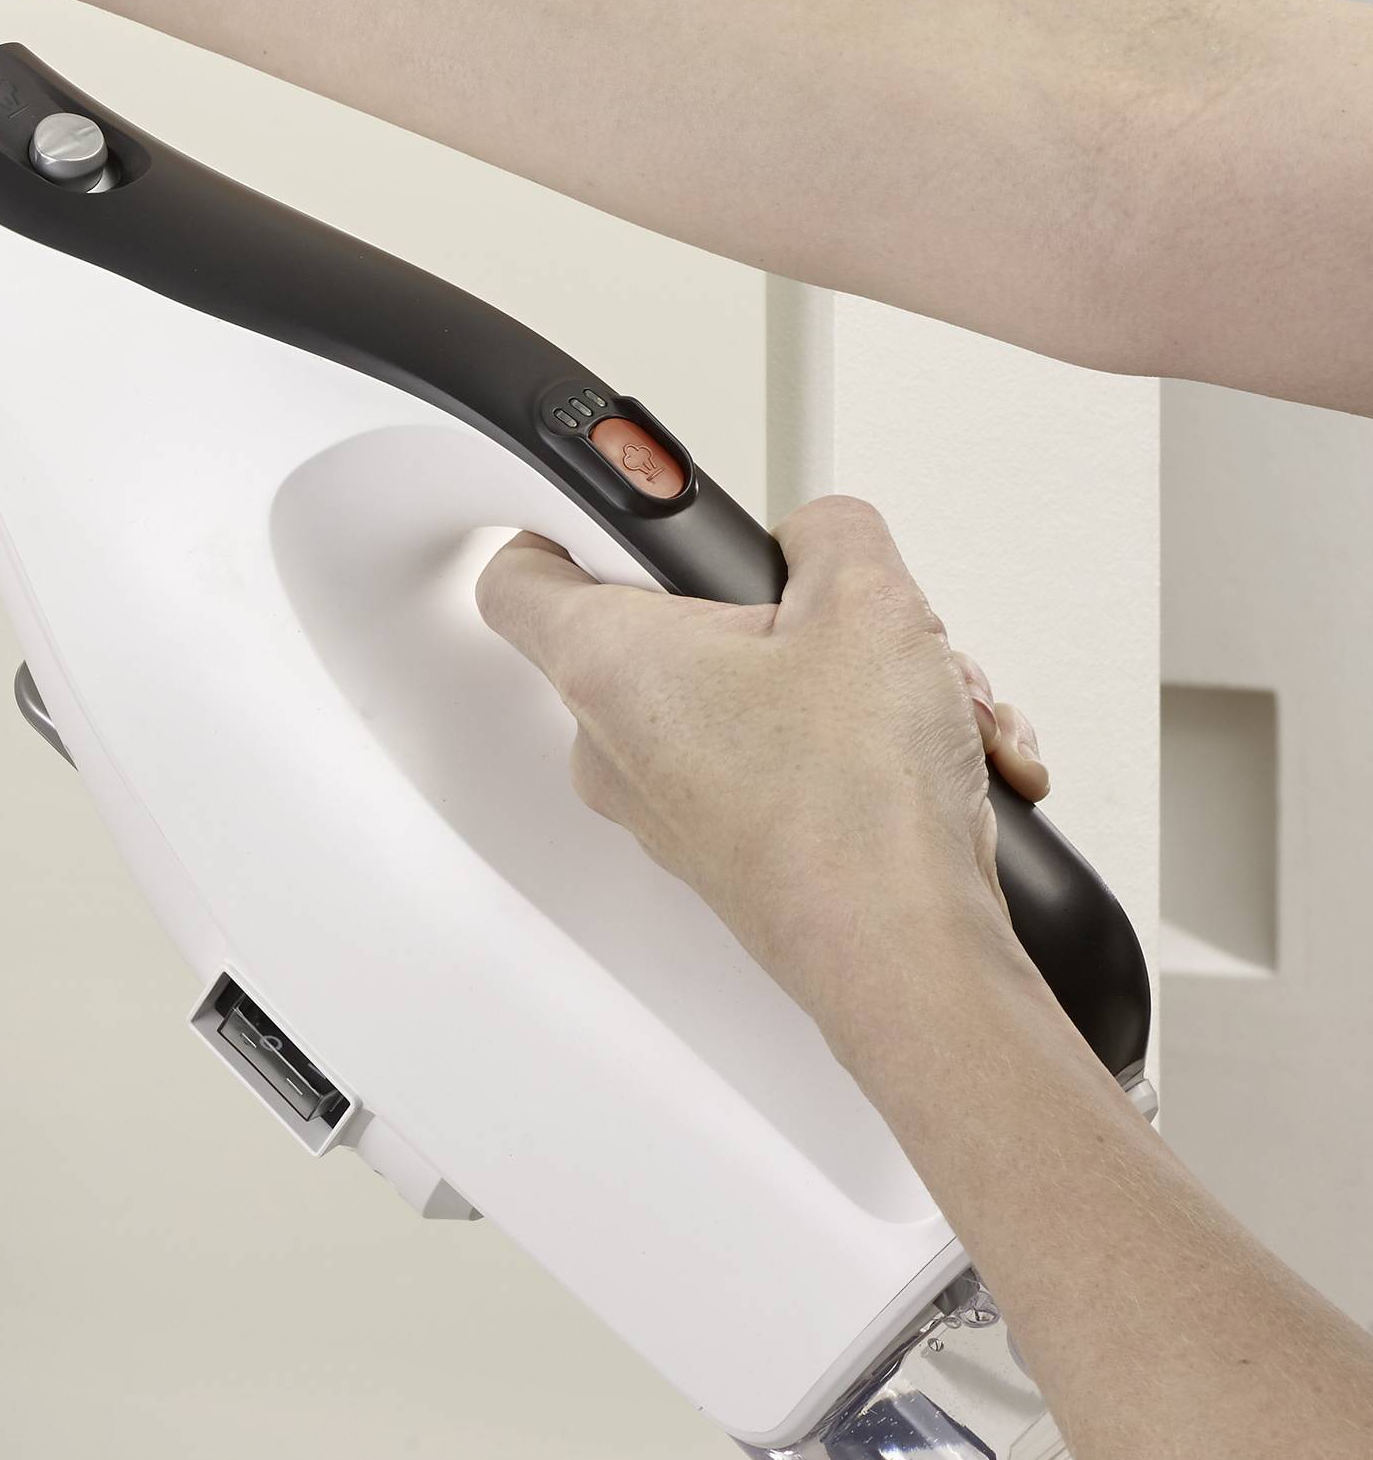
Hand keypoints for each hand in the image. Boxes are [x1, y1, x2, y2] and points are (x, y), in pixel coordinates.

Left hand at [474, 495, 1048, 1033]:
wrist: (906, 952)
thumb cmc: (858, 804)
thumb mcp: (867, 598)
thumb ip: (830, 530)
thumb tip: (822, 534)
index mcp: (607, 665)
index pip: (520, 575)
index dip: (563, 525)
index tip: (617, 506)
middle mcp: (613, 742)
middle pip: (675, 630)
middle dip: (785, 614)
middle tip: (852, 621)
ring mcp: (667, 802)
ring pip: (753, 694)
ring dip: (851, 683)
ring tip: (925, 704)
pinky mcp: (725, 844)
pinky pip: (787, 759)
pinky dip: (865, 747)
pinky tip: (939, 757)